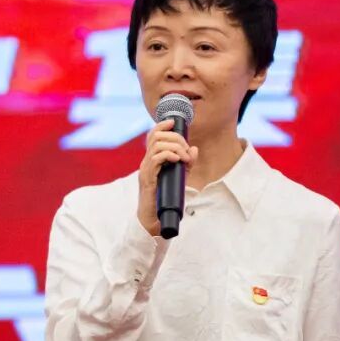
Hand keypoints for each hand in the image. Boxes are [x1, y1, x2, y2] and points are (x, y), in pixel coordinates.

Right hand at [137, 118, 198, 236]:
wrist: (154, 218)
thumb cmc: (165, 198)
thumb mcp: (181, 176)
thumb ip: (187, 163)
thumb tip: (194, 149)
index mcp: (152, 158)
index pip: (153, 134)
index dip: (162, 124)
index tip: (174, 122)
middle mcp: (146, 161)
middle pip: (156, 136)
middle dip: (175, 138)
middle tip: (186, 150)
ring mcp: (145, 169)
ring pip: (156, 145)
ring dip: (174, 147)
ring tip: (184, 157)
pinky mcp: (147, 177)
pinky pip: (155, 159)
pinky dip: (168, 155)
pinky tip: (178, 160)